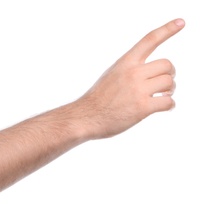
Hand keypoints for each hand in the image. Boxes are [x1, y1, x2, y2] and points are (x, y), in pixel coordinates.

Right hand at [76, 19, 184, 139]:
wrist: (86, 117)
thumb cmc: (97, 99)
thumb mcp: (111, 75)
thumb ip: (129, 70)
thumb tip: (150, 75)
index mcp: (124, 63)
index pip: (149, 41)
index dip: (167, 30)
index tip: (180, 23)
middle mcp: (132, 73)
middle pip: (167, 65)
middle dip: (170, 74)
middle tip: (164, 84)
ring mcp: (137, 90)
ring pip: (169, 83)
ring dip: (170, 90)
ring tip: (162, 96)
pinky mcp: (142, 107)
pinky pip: (168, 102)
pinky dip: (170, 105)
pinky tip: (164, 106)